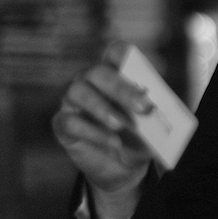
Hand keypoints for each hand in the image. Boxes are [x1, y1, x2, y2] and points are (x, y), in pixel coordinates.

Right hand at [52, 42, 154, 218]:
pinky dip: (94, 132)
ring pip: (78, 91)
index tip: (139, 67)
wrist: (123, 166)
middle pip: (98, 72)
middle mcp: (89, 80)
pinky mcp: (62, 124)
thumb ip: (152, 110)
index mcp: (114, 73)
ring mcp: (72, 100)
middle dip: (121, 88)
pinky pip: (70, 122)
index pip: (115, 52)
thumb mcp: (150, 124)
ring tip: (121, 125)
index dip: (125, 55)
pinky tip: (113, 142)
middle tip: (143, 107)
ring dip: (102, 107)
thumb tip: (156, 106)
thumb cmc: (138, 135)